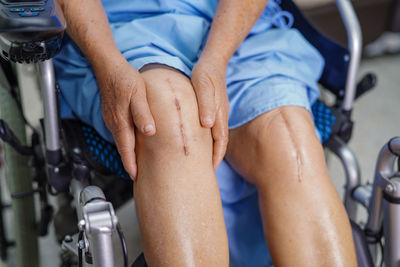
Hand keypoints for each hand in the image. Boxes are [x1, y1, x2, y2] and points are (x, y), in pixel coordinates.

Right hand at [95, 57, 154, 179]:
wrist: (109, 66)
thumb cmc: (125, 79)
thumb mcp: (138, 95)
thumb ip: (143, 114)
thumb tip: (149, 132)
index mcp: (121, 122)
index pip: (126, 148)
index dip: (130, 163)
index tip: (135, 176)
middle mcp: (114, 123)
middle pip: (122, 148)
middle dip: (129, 162)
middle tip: (138, 175)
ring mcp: (111, 119)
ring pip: (120, 140)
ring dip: (127, 152)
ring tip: (136, 163)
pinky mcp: (112, 114)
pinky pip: (119, 132)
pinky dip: (126, 141)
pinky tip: (132, 142)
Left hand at [191, 56, 228, 168]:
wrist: (212, 62)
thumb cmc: (205, 74)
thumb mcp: (203, 87)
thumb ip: (206, 105)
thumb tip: (208, 125)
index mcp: (219, 115)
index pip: (220, 142)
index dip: (215, 157)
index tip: (209, 170)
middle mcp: (220, 117)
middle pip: (220, 143)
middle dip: (214, 158)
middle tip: (204, 171)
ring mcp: (218, 114)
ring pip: (216, 137)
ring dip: (211, 150)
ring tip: (201, 161)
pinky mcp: (213, 109)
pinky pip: (212, 128)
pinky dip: (208, 139)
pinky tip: (199, 141)